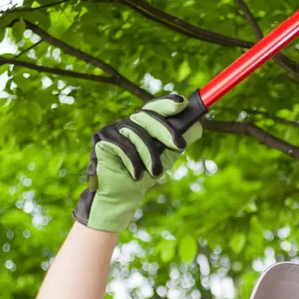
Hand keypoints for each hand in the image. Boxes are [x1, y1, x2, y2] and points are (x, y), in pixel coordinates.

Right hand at [73, 93, 203, 231]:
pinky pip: (121, 145)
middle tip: (180, 145)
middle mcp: (127, 121)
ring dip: (149, 155)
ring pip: (136, 133)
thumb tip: (197, 126)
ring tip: (155, 173)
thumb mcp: (167, 156)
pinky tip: (136, 174)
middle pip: (147, 116)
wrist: (124, 195)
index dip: (167, 103)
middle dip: (166, 131)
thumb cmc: (145, 174)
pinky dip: (132, 162)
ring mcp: (113, 128)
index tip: (182, 103)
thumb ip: (178, 140)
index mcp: (143, 123)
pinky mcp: (101, 139)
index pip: (156, 107)